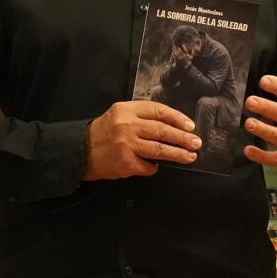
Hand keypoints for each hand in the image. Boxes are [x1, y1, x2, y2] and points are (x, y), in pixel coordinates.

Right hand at [86, 100, 201, 179]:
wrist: (80, 152)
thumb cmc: (104, 133)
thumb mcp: (119, 116)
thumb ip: (141, 117)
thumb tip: (173, 126)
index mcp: (126, 109)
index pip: (158, 110)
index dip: (177, 118)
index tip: (190, 126)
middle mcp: (126, 125)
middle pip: (162, 130)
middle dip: (182, 137)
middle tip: (196, 143)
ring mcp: (126, 144)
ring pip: (159, 149)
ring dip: (177, 154)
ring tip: (190, 156)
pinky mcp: (125, 162)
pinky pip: (148, 166)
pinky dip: (153, 168)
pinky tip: (155, 166)